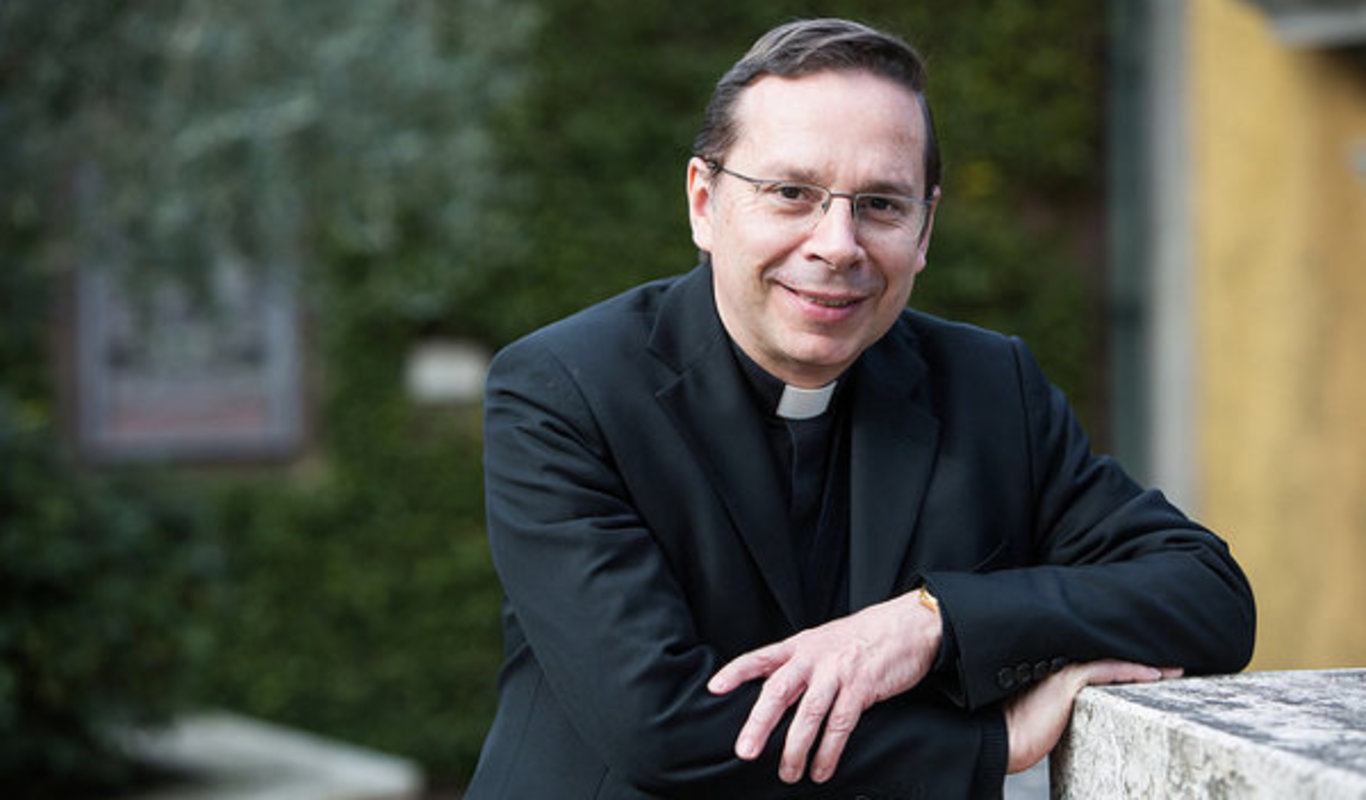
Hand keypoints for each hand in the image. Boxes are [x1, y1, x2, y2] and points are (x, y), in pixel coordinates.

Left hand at [707, 591, 941, 783]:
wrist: (906, 625)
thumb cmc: (861, 639)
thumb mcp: (822, 642)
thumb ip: (799, 665)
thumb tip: (773, 695)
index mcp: (799, 646)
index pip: (760, 658)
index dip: (736, 672)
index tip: (714, 688)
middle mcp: (813, 657)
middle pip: (778, 691)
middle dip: (758, 724)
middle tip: (745, 752)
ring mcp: (837, 672)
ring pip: (808, 715)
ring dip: (795, 749)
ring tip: (787, 774)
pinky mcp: (861, 688)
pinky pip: (840, 726)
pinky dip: (828, 752)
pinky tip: (821, 770)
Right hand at [1004, 660, 1181, 772]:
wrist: (999, 740)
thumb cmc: (1015, 735)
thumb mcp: (1042, 717)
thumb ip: (1060, 708)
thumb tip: (1074, 716)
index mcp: (1054, 676)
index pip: (1097, 665)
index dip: (1125, 666)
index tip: (1151, 669)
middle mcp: (1058, 668)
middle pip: (1106, 660)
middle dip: (1137, 661)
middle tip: (1170, 666)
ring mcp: (1062, 673)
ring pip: (1111, 662)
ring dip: (1143, 666)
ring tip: (1173, 670)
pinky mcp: (1066, 681)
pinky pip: (1108, 670)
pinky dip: (1133, 671)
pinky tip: (1156, 675)